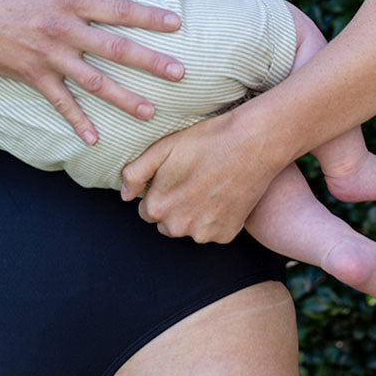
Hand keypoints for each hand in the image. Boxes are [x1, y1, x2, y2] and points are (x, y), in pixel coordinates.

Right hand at [0, 0, 184, 144]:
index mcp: (68, 0)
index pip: (117, 9)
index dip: (149, 16)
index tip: (176, 24)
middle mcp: (64, 30)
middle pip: (116, 48)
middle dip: (151, 62)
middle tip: (181, 73)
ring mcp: (50, 57)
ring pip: (95, 81)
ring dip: (124, 98)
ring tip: (150, 112)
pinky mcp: (34, 77)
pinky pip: (61, 103)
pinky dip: (78, 122)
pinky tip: (95, 139)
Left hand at [119, 110, 274, 243]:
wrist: (252, 144)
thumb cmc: (205, 141)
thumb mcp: (162, 148)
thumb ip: (134, 174)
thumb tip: (124, 196)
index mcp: (158, 207)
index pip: (147, 210)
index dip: (159, 191)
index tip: (174, 176)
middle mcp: (178, 227)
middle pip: (166, 223)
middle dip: (174, 206)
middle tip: (192, 179)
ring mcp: (204, 234)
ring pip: (189, 228)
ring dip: (193, 214)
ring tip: (208, 185)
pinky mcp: (226, 234)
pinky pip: (212, 231)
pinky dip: (215, 218)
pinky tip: (223, 195)